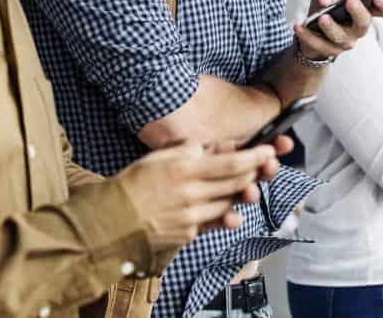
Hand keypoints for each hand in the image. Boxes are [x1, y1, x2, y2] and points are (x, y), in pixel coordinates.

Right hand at [115, 141, 276, 251]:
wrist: (114, 219)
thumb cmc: (134, 183)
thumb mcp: (159, 157)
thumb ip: (186, 150)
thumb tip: (208, 148)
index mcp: (184, 169)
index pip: (231, 164)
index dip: (254, 158)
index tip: (269, 151)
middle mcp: (192, 194)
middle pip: (236, 183)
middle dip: (255, 173)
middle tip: (266, 165)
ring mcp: (192, 216)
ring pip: (229, 204)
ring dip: (240, 194)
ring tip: (247, 186)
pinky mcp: (189, 234)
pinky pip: (213, 222)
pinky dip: (223, 214)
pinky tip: (228, 209)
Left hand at [295, 0, 382, 59]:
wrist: (311, 26)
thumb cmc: (326, 3)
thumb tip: (325, 1)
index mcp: (366, 10)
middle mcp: (359, 27)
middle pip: (364, 23)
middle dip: (358, 12)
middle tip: (351, 0)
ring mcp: (345, 41)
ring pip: (341, 37)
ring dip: (331, 27)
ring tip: (322, 17)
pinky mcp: (329, 50)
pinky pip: (319, 45)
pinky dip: (307, 35)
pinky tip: (298, 25)